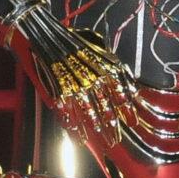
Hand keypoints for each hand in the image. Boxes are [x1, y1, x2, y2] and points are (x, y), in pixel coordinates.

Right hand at [18, 5, 133, 139]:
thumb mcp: (100, 50)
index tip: (132, 123)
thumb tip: (132, 90)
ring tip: (100, 143)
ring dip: (95, 130)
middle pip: (106, 107)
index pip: (121, 92)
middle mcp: (93, 76)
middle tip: (115, 141)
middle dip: (111, 126)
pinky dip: (73, 125)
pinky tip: (78, 137)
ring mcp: (76, 83)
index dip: (127, 110)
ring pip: (89, 112)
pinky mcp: (59, 89)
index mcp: (104, 66)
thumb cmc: (74, 43)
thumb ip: (116, 69)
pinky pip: (69, 111)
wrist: (46, 34)